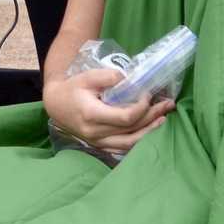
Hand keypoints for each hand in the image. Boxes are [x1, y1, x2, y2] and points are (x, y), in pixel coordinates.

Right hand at [44, 66, 174, 157]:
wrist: (56, 105)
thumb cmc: (73, 89)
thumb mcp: (87, 76)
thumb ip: (109, 76)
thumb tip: (131, 78)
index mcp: (92, 115)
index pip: (125, 117)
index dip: (141, 107)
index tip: (147, 94)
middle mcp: (96, 133)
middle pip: (132, 130)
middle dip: (152, 116)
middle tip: (167, 104)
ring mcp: (98, 142)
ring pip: (130, 143)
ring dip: (150, 131)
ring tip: (163, 119)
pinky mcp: (100, 145)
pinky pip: (123, 147)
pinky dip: (139, 140)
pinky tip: (150, 130)